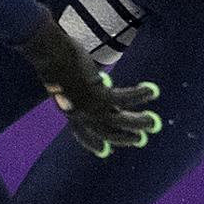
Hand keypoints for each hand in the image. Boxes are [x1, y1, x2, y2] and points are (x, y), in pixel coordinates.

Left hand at [15, 15, 161, 157]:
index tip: (105, 151)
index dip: (93, 144)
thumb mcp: (67, 79)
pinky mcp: (99, 94)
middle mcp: (79, 114)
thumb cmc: (54, 58)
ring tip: (154, 122)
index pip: (81, 134)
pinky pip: (125, 98)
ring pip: (120, 121)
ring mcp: (89, 106)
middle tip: (141, 139)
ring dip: (139, 122)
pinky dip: (140, 95)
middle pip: (107, 133)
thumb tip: (101, 83)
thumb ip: (82, 87)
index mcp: (68, 111)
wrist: (49, 52)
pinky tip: (152, 91)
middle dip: (125, 138)